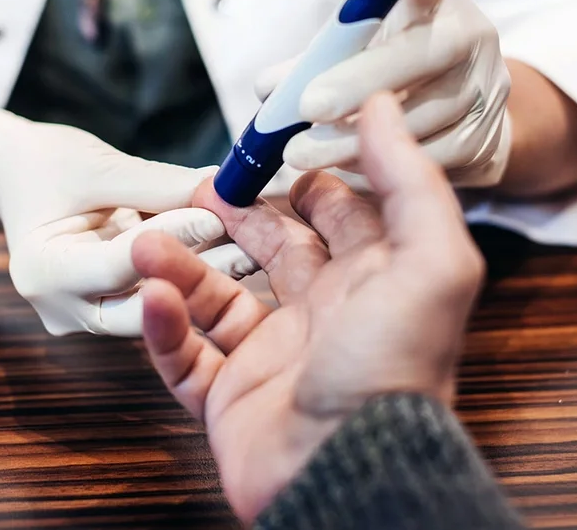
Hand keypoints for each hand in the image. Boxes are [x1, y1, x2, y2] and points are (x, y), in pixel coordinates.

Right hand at [0, 107, 256, 336]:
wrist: (11, 176)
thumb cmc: (42, 164)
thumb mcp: (98, 166)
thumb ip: (158, 185)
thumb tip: (222, 188)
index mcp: (43, 273)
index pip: (120, 263)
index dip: (175, 238)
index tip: (220, 213)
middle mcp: (62, 308)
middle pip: (141, 302)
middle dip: (198, 271)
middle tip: (253, 247)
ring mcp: (84, 316)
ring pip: (154, 303)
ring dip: (202, 275)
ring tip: (253, 248)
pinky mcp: (107, 309)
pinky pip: (153, 295)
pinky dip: (187, 273)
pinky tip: (232, 252)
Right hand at [132, 93, 483, 522]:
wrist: (350, 471)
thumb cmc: (394, 368)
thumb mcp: (430, 260)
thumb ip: (409, 179)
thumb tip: (379, 105)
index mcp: (370, 283)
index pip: (335, 217)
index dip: (302, 180)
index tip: (266, 148)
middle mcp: (323, 317)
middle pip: (270, 251)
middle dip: (233, 215)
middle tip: (198, 188)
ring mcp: (273, 359)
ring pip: (215, 299)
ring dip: (179, 267)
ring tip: (145, 241)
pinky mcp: (230, 400)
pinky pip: (184, 357)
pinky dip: (163, 327)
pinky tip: (154, 299)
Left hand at [257, 0, 510, 186]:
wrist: (465, 116)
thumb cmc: (395, 68)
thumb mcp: (360, 48)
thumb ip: (316, 60)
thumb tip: (267, 88)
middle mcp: (470, 33)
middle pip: (422, 53)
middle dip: (358, 81)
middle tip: (306, 107)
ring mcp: (486, 87)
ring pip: (422, 117)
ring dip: (353, 139)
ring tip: (301, 153)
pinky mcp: (486, 137)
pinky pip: (428, 157)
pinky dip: (380, 165)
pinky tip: (342, 166)